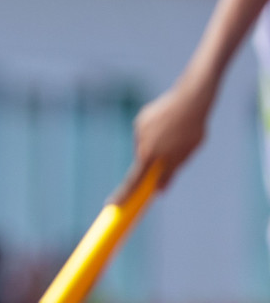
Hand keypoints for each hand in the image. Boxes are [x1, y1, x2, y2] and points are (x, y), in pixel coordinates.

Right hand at [115, 77, 214, 202]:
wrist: (191, 97)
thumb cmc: (192, 128)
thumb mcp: (185, 154)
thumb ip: (170, 172)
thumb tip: (159, 190)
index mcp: (149, 156)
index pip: (133, 181)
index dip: (122, 195)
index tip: (111, 205)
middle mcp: (140, 144)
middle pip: (143, 161)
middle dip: (155, 160)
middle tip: (177, 148)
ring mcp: (140, 128)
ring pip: (147, 144)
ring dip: (159, 143)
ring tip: (179, 131)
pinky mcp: (143, 116)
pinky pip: (148, 129)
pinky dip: (158, 129)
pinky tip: (173, 121)